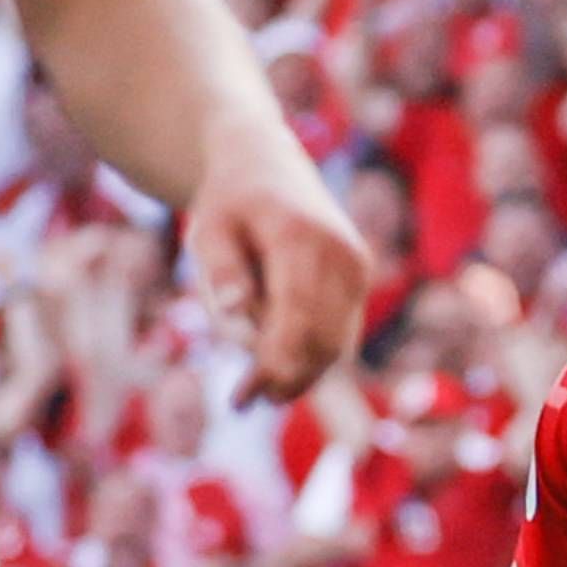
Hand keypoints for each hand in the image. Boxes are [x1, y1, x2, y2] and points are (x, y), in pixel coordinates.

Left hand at [189, 122, 375, 401]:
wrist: (268, 164)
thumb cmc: (229, 201)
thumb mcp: (207, 228)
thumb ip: (221, 269)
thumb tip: (234, 311)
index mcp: (304, 240)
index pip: (298, 319)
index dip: (274, 365)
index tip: (243, 397)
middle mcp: (343, 257)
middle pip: (324, 339)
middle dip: (287, 377)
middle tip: (245, 402)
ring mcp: (358, 268)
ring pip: (338, 342)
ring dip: (302, 372)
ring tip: (258, 390)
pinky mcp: (359, 279)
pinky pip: (341, 331)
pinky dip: (313, 354)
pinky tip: (278, 364)